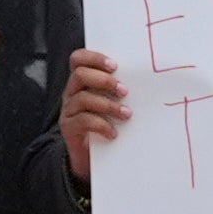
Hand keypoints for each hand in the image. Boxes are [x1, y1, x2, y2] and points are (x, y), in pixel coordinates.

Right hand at [59, 46, 129, 181]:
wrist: (90, 155)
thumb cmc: (106, 123)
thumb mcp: (111, 102)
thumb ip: (118, 90)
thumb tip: (144, 81)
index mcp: (81, 81)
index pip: (78, 59)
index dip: (94, 58)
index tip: (115, 66)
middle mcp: (71, 92)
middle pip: (80, 75)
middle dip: (104, 81)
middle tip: (124, 91)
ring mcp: (68, 110)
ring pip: (83, 98)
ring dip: (108, 105)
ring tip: (126, 114)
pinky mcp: (69, 127)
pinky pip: (83, 121)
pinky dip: (102, 125)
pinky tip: (114, 133)